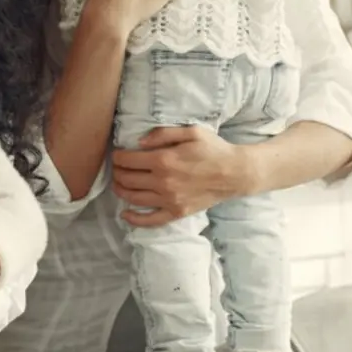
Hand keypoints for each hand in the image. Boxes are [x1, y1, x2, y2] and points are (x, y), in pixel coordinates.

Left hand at [111, 125, 255, 226]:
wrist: (234, 173)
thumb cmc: (213, 149)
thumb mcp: (191, 132)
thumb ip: (162, 134)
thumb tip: (139, 142)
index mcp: (163, 160)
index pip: (127, 160)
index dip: (117, 157)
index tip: (117, 155)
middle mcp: (163, 182)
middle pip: (126, 179)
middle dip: (117, 172)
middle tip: (117, 168)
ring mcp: (169, 200)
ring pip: (133, 198)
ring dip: (120, 191)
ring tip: (119, 184)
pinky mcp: (176, 212)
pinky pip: (150, 220)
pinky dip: (134, 219)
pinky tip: (125, 214)